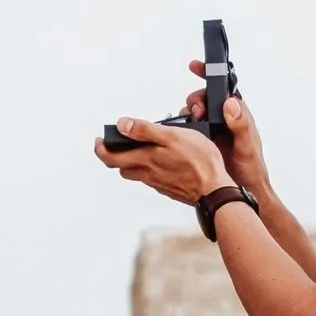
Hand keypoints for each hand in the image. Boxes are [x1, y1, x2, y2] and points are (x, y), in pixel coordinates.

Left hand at [95, 112, 230, 208]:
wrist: (215, 190)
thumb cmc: (199, 161)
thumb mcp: (172, 136)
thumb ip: (144, 130)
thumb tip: (121, 124)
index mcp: (144, 160)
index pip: (110, 158)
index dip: (101, 149)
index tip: (100, 140)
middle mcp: (147, 174)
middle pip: (121, 167)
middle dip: (115, 155)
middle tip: (116, 144)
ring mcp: (158, 183)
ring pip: (137, 173)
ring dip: (133, 163)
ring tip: (140, 149)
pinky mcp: (169, 189)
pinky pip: (152, 179)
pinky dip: (150, 169)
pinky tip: (162, 161)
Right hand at [194, 69, 268, 197]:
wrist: (242, 190)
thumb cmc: (251, 169)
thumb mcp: (247, 147)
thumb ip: (241, 126)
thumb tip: (231, 103)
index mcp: (238, 114)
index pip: (223, 87)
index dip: (209, 74)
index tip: (194, 66)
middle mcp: (224, 119)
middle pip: (205, 98)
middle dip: (196, 99)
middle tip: (195, 111)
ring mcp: (212, 129)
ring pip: (195, 112)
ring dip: (189, 113)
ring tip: (190, 121)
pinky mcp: (203, 140)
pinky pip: (189, 127)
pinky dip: (183, 126)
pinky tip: (180, 132)